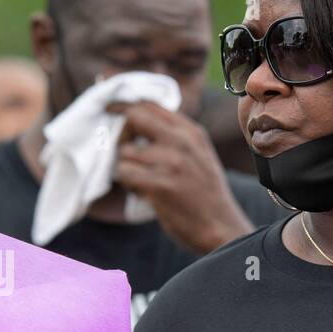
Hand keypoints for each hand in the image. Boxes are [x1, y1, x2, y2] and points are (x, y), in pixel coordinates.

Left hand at [109, 101, 252, 253]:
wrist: (222, 227)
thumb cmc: (207, 194)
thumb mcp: (201, 155)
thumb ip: (177, 136)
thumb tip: (139, 119)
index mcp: (191, 132)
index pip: (150, 105)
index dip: (125, 106)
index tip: (110, 110)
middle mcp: (181, 142)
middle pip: (133, 118)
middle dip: (121, 134)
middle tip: (123, 152)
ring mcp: (170, 163)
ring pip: (125, 152)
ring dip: (125, 167)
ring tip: (140, 181)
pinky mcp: (159, 186)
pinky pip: (124, 174)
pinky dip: (127, 183)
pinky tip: (140, 191)